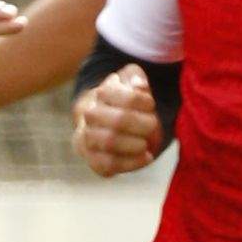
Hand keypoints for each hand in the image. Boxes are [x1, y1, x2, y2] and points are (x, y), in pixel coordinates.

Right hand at [71, 63, 165, 180]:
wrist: (100, 123)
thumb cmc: (121, 101)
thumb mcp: (129, 81)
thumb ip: (135, 77)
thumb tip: (139, 84)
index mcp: (101, 94)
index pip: (125, 96)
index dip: (142, 101)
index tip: (151, 104)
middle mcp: (89, 115)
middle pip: (119, 121)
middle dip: (142, 125)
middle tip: (153, 125)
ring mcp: (88, 139)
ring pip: (110, 142)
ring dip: (135, 144)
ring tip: (147, 143)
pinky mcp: (93, 160)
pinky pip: (109, 164)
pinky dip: (132, 163)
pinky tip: (146, 157)